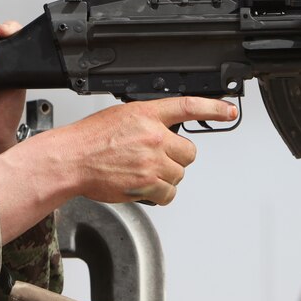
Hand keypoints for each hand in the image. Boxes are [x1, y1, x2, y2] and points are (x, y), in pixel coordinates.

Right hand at [0, 96, 238, 243]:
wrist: (71, 160)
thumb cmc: (88, 140)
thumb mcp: (120, 118)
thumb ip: (146, 123)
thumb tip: (163, 134)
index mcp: (146, 113)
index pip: (188, 106)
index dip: (213, 108)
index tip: (229, 110)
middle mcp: (154, 135)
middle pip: (189, 152)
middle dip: (176, 158)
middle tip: (154, 159)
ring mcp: (152, 160)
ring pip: (179, 174)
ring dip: (165, 177)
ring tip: (141, 173)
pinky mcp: (148, 182)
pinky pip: (169, 193)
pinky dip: (159, 194)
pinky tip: (142, 187)